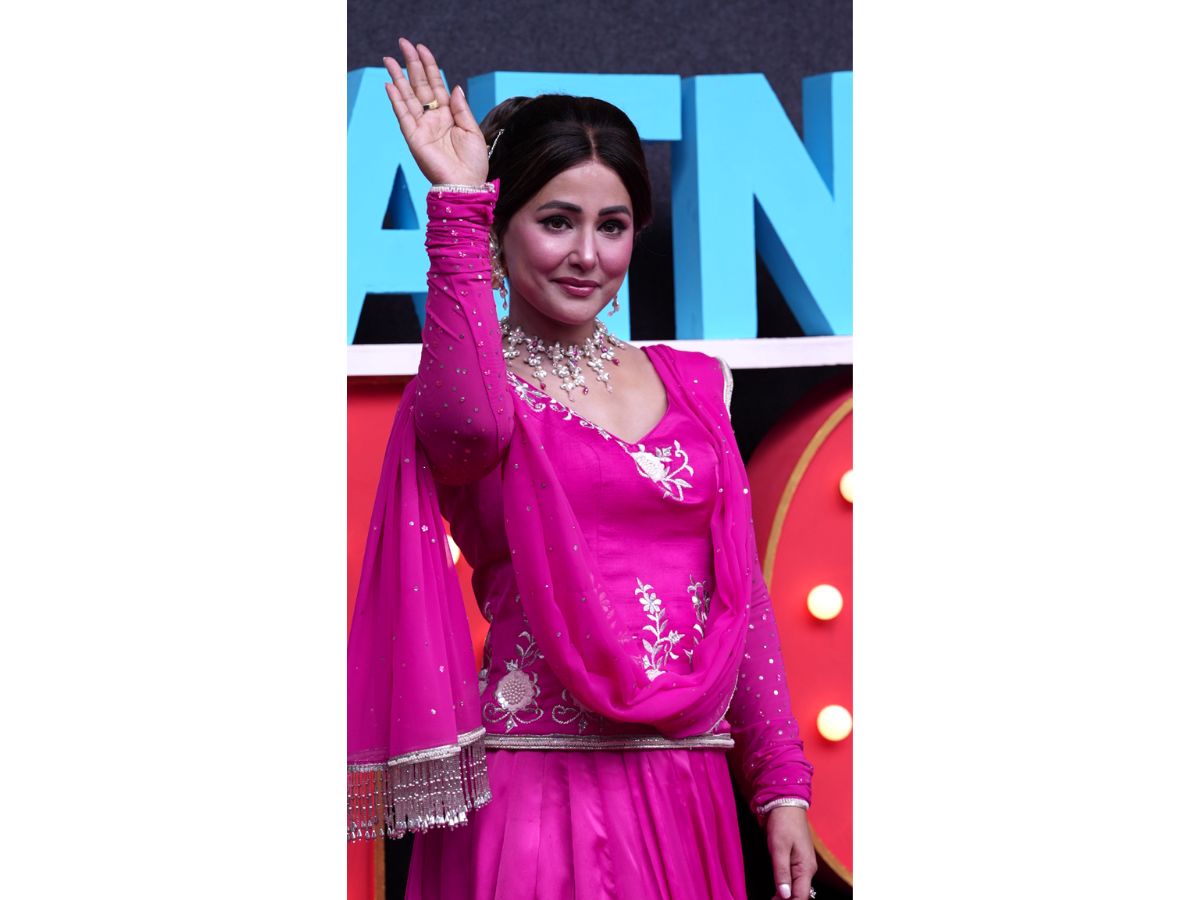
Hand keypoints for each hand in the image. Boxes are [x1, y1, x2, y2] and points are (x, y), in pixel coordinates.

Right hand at [382, 38, 488, 185]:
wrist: (466, 184)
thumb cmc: (473, 162)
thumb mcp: (473, 130)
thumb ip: (461, 108)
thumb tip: (453, 87)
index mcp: (448, 114)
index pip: (436, 84)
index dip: (429, 65)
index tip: (421, 48)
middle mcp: (433, 118)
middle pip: (419, 85)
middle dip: (411, 63)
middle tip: (403, 43)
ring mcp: (422, 126)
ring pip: (407, 96)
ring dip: (398, 77)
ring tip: (389, 59)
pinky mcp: (414, 137)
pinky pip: (403, 114)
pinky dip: (396, 99)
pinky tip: (390, 84)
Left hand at [765, 805, 816, 899]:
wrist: (786, 804)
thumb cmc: (783, 823)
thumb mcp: (779, 848)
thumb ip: (781, 873)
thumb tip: (784, 895)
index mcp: (806, 868)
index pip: (801, 896)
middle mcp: (808, 869)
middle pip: (799, 894)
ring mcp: (803, 865)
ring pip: (797, 888)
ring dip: (785, 895)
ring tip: (771, 898)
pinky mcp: (797, 860)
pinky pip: (794, 879)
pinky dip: (785, 887)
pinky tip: (776, 890)